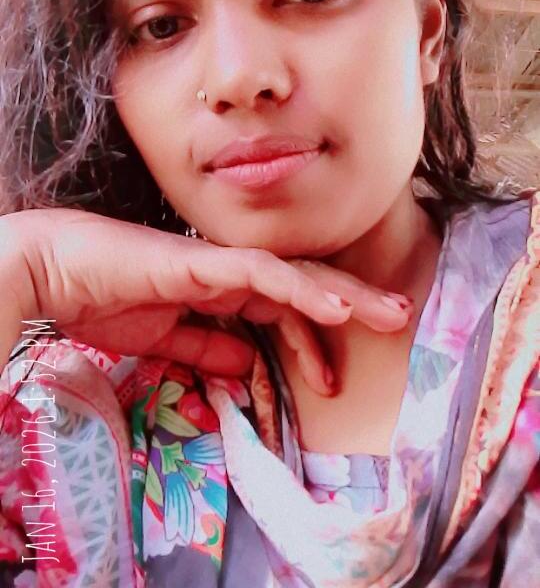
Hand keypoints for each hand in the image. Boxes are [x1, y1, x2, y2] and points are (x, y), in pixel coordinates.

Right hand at [0, 208, 412, 394]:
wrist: (57, 272)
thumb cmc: (104, 300)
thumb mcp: (166, 341)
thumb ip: (207, 351)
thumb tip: (246, 366)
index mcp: (222, 289)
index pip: (281, 310)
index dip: (313, 337)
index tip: (335, 376)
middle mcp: (230, 271)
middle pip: (304, 285)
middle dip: (354, 302)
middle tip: (398, 318)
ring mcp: (219, 261)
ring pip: (295, 275)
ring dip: (343, 293)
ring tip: (387, 312)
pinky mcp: (203, 260)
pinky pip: (262, 273)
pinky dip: (301, 288)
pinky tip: (337, 305)